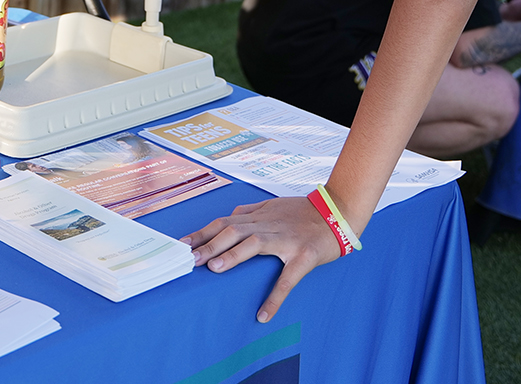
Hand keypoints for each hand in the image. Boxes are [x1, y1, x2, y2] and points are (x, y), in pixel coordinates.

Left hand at [183, 196, 342, 322]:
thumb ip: (251, 212)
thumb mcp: (274, 206)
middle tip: (189, 259)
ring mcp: (286, 239)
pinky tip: (263, 314)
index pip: (224, 222)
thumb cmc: (304, 212)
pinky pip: (288, 278)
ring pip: (255, 243)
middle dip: (210, 244)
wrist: (338, 213)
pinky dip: (275, 296)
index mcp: (259, 217)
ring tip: (214, 268)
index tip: (182, 245)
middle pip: (233, 230)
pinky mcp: (304, 255)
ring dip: (233, 255)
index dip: (202, 233)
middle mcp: (268, 225)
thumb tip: (229, 216)